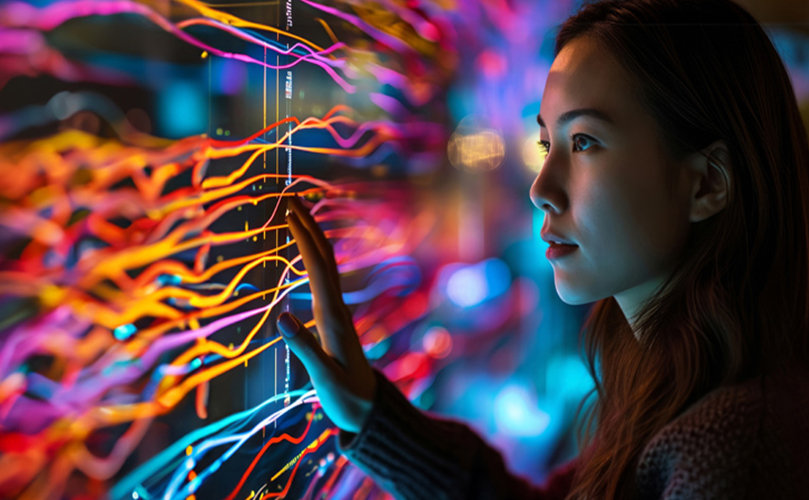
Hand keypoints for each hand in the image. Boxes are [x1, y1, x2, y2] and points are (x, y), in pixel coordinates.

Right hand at [276, 195, 376, 433]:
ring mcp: (336, 312)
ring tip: (295, 215)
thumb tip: (281, 317)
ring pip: (325, 266)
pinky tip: (305, 254)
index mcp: (333, 316)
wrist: (368, 409)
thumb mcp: (324, 377)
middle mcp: (336, 307)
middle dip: (308, 225)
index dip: (304, 236)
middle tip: (291, 197)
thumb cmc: (345, 396)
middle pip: (324, 257)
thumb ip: (304, 348)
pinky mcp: (332, 319)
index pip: (317, 266)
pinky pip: (322, 279)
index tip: (290, 209)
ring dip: (311, 238)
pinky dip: (312, 259)